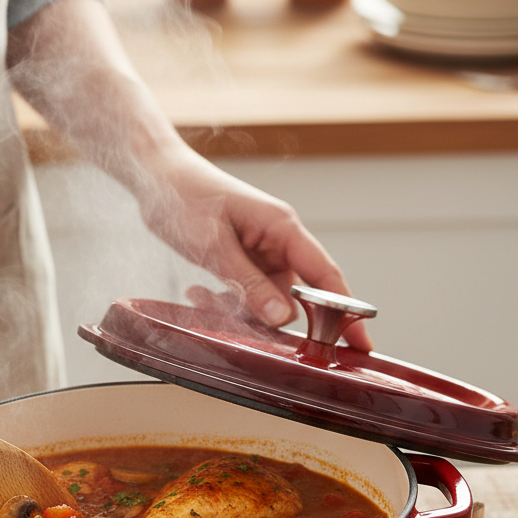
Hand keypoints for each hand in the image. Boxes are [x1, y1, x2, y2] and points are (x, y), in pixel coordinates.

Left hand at [8, 0, 372, 351]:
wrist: (156, 174)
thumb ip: (249, 283)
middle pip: (300, 293)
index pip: (326, 276)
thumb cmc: (185, 195)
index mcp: (283, 228)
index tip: (361, 343)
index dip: (348, 312)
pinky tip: (198, 292)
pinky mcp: (242, 258)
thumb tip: (283, 318)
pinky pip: (246, 293)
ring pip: (267, 299)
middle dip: (281, 320)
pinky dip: (226, 301)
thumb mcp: (215, 245)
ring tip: (204, 298)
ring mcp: (260, 251)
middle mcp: (278, 240)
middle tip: (265, 343)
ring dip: (241, 311)